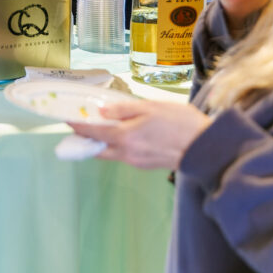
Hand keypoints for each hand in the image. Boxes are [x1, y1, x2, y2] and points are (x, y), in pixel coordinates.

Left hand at [68, 99, 210, 170]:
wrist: (204, 148)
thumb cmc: (180, 123)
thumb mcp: (151, 107)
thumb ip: (124, 110)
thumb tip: (102, 112)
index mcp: (126, 136)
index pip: (94, 132)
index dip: (79, 126)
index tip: (68, 120)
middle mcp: (127, 153)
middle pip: (98, 148)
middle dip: (86, 139)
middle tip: (79, 127)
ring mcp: (136, 161)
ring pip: (111, 153)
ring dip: (102, 143)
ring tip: (99, 128)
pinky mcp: (145, 165)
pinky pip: (124, 155)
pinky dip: (117, 146)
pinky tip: (124, 135)